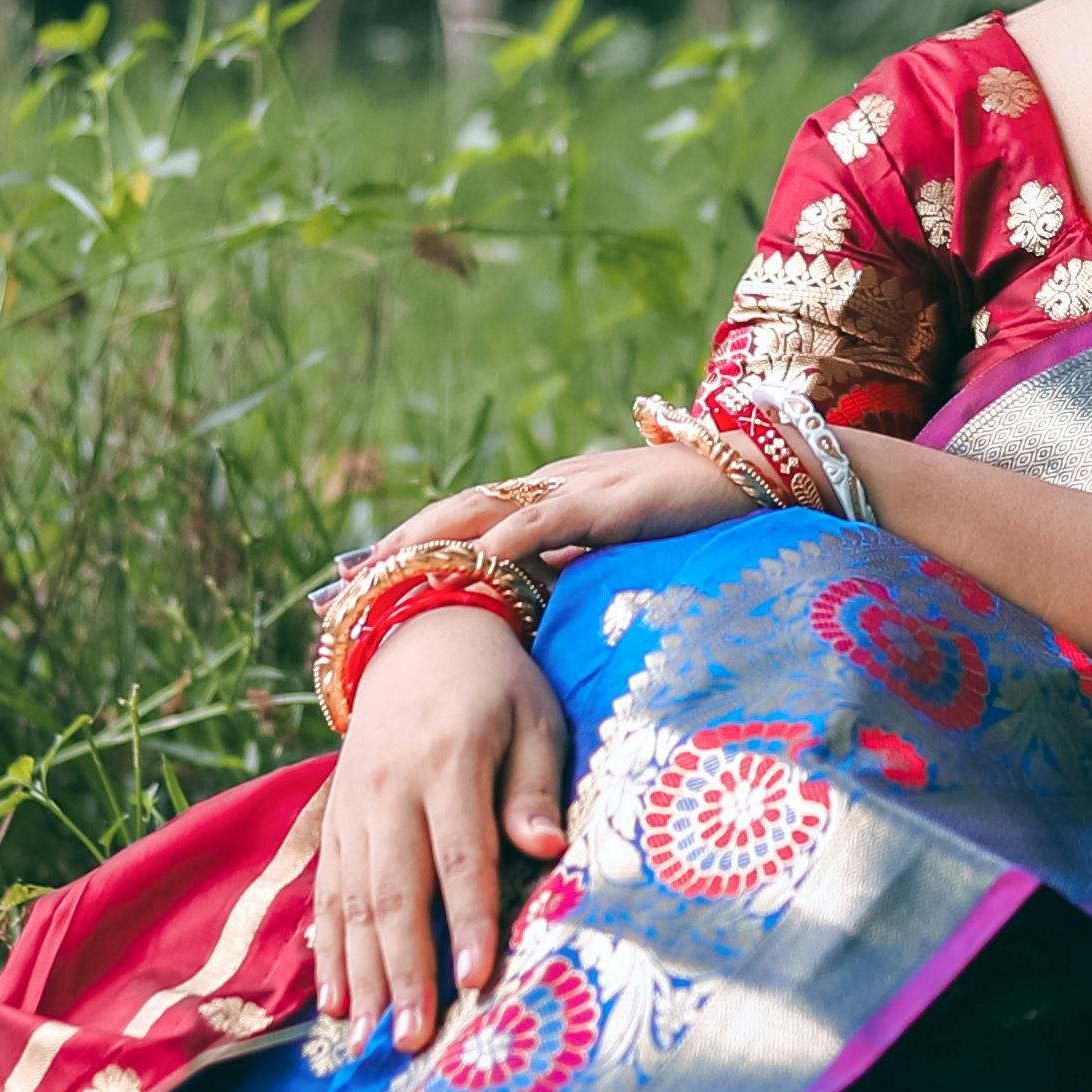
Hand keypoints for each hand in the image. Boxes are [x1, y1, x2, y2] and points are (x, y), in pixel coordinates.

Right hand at [311, 607, 574, 1053]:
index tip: (474, 979)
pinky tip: (338, 1002)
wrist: (418, 638)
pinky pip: (326, 893)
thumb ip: (533, 785)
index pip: (458, 853)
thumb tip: (547, 846)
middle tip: (413, 1039)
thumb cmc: (496, 690)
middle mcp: (389, 789)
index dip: (466, 919)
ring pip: (351, 901)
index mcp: (448, 760)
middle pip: (394, 890)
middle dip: (404, 970)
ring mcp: (352, 807)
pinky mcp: (333, 820)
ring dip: (362, 976)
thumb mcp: (535, 719)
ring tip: (369, 1041)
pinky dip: (329, 951)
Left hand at [373, 437, 757, 568]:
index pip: (460, 525)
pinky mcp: (611, 501)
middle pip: (453, 514)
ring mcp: (575, 490)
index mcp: (543, 501)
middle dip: (394, 549)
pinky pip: (551, 516)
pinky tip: (480, 557)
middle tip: (339, 589)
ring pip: (486, 510)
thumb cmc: (687, 516)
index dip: (406, 551)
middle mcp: (546, 489)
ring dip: (430, 539)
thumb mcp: (612, 552)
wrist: (752, 473)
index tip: (356, 587)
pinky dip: (511, 536)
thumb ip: (567, 574)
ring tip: (382, 569)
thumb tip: (521, 618)